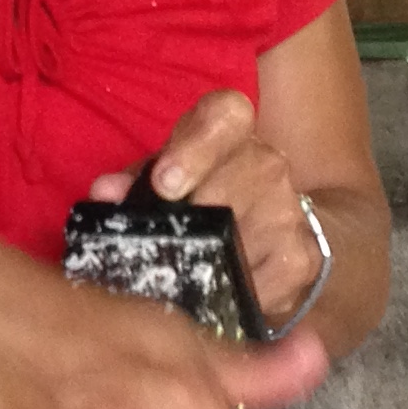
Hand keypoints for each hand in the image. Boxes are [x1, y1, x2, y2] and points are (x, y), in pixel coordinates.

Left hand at [86, 90, 323, 327]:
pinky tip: (215, 292)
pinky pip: (263, 283)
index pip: (226, 115)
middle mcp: (267, 162)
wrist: (267, 229)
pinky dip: (232, 293)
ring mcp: (289, 210)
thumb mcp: (160, 179)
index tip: (166, 183)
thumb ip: (133, 182)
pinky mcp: (302, 259)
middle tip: (171, 239)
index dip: (197, 146)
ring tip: (187, 270)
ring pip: (249, 234)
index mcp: (228, 130)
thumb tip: (106, 192)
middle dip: (200, 211)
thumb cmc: (197, 196)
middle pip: (244, 175)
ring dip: (212, 258)